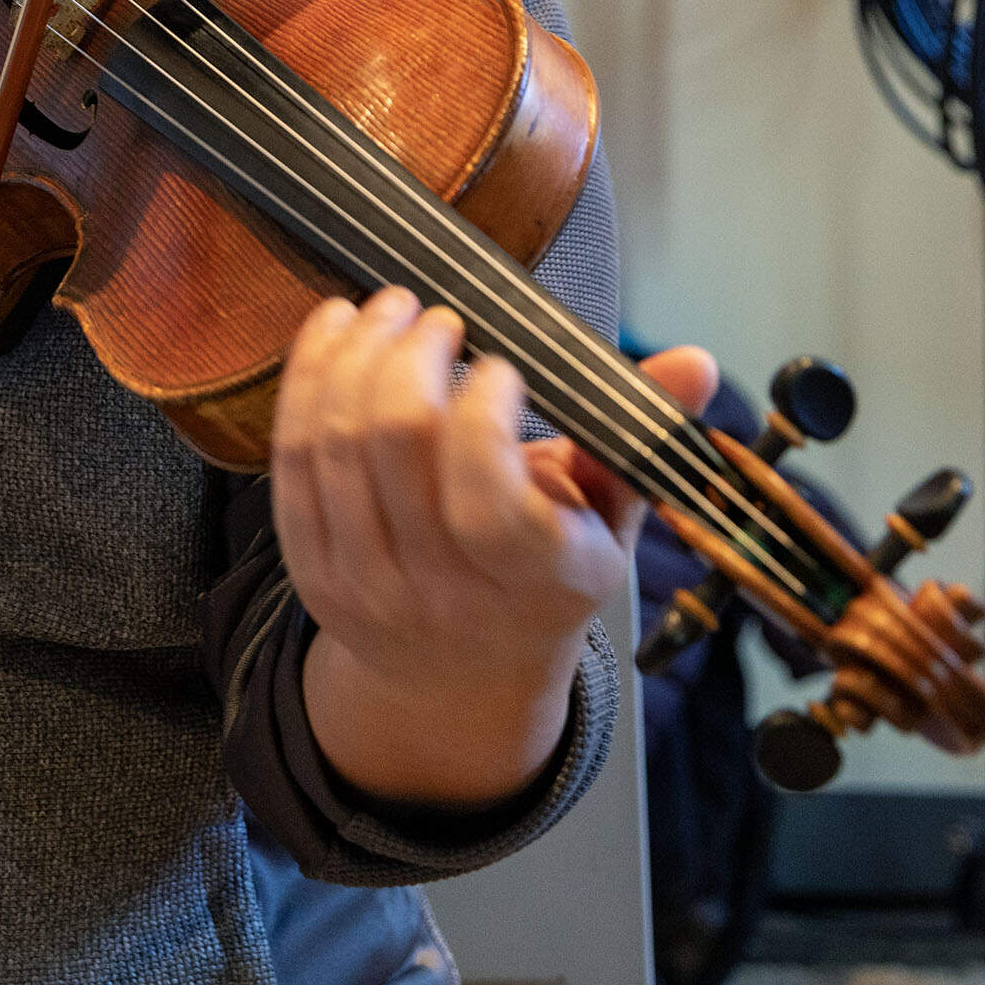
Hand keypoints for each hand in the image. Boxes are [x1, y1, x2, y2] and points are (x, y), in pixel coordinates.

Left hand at [271, 286, 718, 806]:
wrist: (459, 675)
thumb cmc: (540, 578)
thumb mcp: (608, 519)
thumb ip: (638, 436)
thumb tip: (694, 362)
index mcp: (534, 582)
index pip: (488, 500)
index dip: (482, 415)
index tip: (502, 363)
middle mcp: (442, 592)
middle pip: (396, 446)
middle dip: (411, 355)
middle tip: (435, 314)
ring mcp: (364, 580)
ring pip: (334, 442)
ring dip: (355, 353)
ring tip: (387, 309)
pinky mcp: (306, 563)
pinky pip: (290, 457)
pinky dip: (306, 378)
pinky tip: (333, 330)